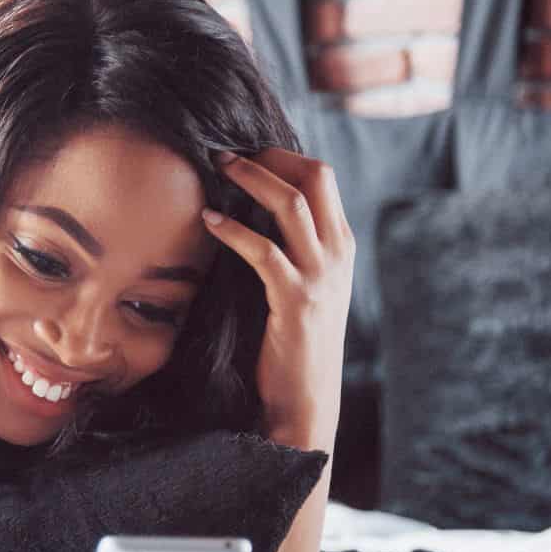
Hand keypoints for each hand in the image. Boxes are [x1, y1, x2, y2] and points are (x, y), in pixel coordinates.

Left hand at [204, 149, 355, 451]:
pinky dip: (233, 229)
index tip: (244, 153)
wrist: (306, 398)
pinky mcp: (296, 300)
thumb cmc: (294, 342)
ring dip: (250, 179)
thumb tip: (252, 209)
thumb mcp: (304, 286)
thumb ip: (292, 248)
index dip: (282, 156)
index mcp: (341, 245)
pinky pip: (263, 250)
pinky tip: (209, 220)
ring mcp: (321, 276)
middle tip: (225, 154)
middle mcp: (338, 254)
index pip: (322, 176)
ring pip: (291, 204)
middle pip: (314, 176)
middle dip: (268, 156)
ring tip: (216, 169)